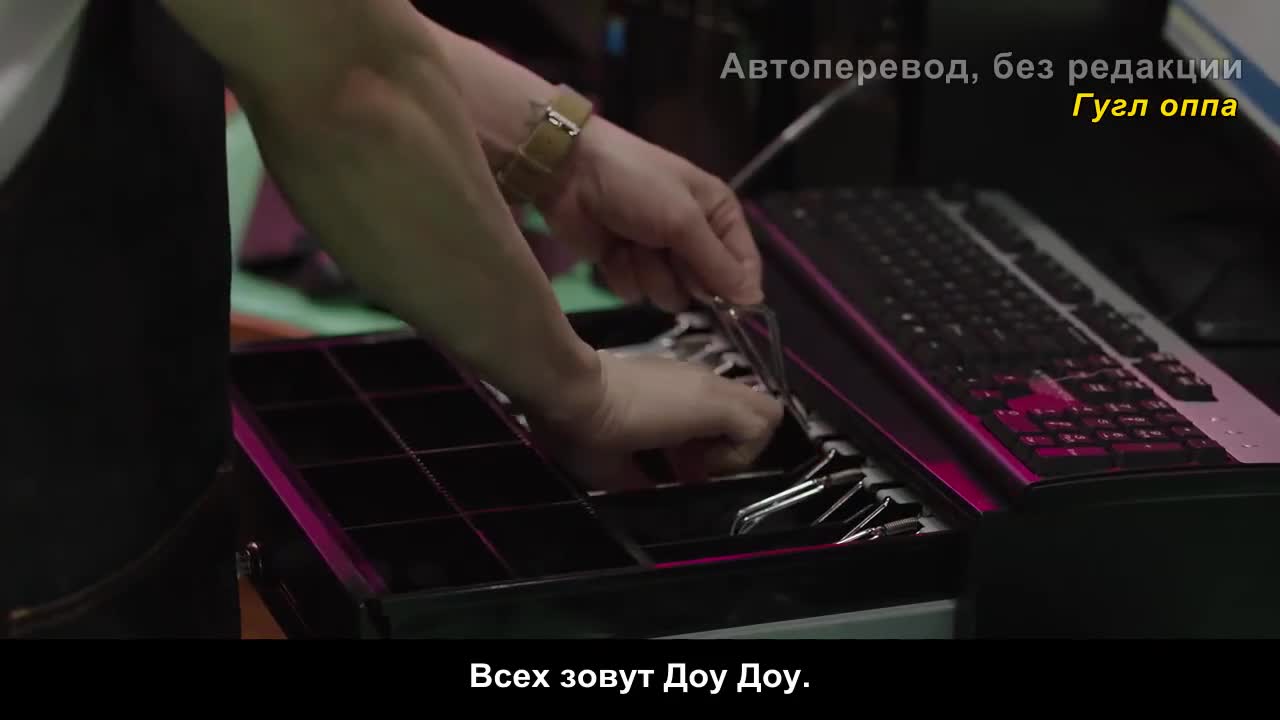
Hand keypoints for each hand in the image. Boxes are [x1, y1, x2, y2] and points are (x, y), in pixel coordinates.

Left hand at [530, 351, 783, 489]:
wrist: (562, 385)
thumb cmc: (595, 431)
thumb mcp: (620, 472)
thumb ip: (649, 485)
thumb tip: (654, 495)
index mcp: (707, 404)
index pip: (763, 424)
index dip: (740, 457)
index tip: (701, 472)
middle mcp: (706, 382)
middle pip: (760, 408)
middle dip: (739, 443)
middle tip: (699, 464)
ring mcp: (688, 371)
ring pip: (732, 400)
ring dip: (716, 431)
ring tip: (677, 455)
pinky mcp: (667, 368)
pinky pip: (703, 392)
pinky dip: (696, 417)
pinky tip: (658, 435)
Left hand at [540, 119, 763, 311]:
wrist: (570, 173)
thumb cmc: (636, 185)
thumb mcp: (684, 220)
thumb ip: (718, 264)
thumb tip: (755, 300)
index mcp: (718, 215)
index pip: (744, 267)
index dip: (734, 289)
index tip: (723, 305)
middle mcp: (693, 237)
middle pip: (704, 287)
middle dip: (682, 275)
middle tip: (666, 252)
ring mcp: (657, 253)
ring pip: (668, 295)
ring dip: (649, 274)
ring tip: (633, 244)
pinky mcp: (625, 264)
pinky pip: (635, 293)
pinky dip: (623, 273)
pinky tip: (612, 250)